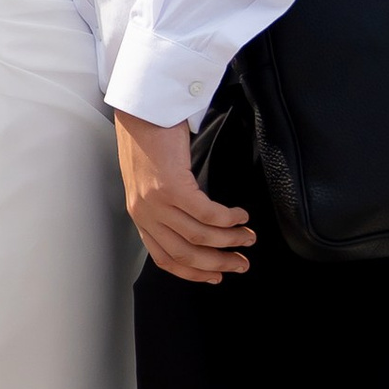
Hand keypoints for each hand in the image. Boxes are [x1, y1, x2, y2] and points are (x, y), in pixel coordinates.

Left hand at [116, 110, 255, 283]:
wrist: (141, 112)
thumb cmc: (150, 141)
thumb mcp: (152, 184)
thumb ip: (166, 208)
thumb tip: (197, 229)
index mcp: (141, 216)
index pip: (166, 258)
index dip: (194, 273)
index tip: (217, 276)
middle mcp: (145, 213)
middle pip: (186, 254)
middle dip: (219, 263)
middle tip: (241, 264)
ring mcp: (156, 201)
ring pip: (200, 236)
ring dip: (229, 241)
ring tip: (248, 237)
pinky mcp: (171, 186)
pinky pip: (207, 213)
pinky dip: (228, 219)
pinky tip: (241, 215)